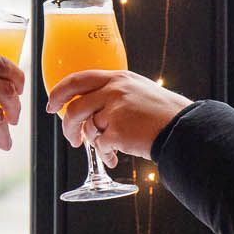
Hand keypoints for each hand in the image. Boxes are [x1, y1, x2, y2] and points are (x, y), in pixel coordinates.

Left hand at [43, 69, 191, 160]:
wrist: (182, 127)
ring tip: (101, 149)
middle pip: (75, 108)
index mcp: (118, 78)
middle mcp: (114, 91)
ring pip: (87, 128)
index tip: (52, 105)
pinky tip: (114, 156)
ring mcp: (115, 110)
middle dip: (68, 126)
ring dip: (89, 142)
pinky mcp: (117, 131)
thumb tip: (91, 111)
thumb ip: (115, 93)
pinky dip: (105, 153)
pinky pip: (100, 145)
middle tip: (71, 138)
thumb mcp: (138, 90)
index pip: (78, 79)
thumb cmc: (163, 112)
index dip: (59, 93)